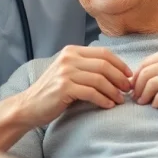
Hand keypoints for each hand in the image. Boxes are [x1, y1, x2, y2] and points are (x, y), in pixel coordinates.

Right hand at [15, 46, 131, 126]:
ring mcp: (65, 72)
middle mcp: (68, 58)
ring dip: (114, 91)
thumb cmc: (53, 92)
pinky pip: (91, 93)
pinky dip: (103, 100)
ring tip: (120, 100)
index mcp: (72, 51)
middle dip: (120, 78)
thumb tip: (118, 73)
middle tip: (128, 89)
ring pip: (100, 79)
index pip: (104, 53)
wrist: (29, 106)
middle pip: (104, 65)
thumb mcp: (69, 73)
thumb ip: (87, 68)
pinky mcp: (64, 88)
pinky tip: (108, 105)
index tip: (129, 76)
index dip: (120, 64)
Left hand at [130, 44, 157, 107]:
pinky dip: (156, 102)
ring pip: (150, 85)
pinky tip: (156, 105)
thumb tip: (156, 72)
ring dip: (144, 95)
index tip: (135, 84)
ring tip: (143, 102)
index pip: (146, 62)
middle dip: (137, 86)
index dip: (137, 74)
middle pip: (145, 74)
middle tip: (135, 96)